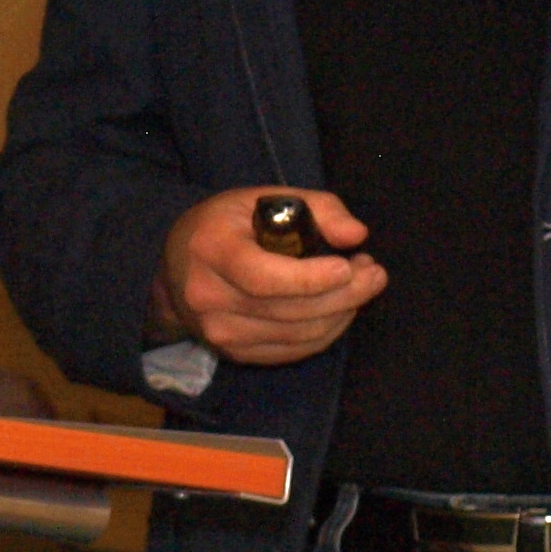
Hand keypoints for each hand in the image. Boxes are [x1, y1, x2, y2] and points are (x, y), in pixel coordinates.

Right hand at [150, 187, 385, 365]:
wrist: (175, 266)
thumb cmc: (228, 223)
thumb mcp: (265, 197)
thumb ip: (316, 208)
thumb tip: (357, 234)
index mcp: (212, 249)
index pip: (264, 277)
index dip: (311, 278)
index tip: (349, 265)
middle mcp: (209, 298)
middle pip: (288, 310)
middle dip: (343, 294)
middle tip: (375, 273)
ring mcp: (220, 333)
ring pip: (297, 335)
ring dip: (342, 312)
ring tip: (363, 285)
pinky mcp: (234, 354)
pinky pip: (292, 351)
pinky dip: (326, 332)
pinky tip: (342, 308)